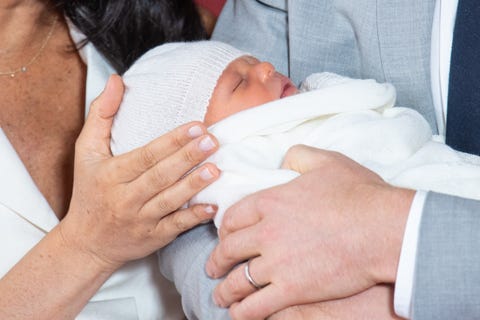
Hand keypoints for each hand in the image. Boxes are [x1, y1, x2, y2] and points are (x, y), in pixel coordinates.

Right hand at [59, 75, 219, 270]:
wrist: (86, 243)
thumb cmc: (89, 190)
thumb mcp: (85, 151)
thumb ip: (101, 114)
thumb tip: (117, 80)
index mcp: (111, 174)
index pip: (145, 155)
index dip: (171, 141)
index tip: (196, 126)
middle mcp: (125, 198)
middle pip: (160, 176)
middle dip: (188, 157)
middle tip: (213, 141)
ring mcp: (140, 220)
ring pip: (170, 201)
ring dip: (194, 185)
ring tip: (216, 169)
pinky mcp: (153, 238)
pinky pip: (175, 227)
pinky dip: (193, 218)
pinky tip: (212, 206)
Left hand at [206, 145, 413, 318]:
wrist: (383, 227)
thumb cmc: (359, 194)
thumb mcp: (326, 161)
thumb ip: (299, 156)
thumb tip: (285, 159)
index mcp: (270, 201)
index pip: (232, 217)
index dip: (224, 230)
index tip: (223, 237)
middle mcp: (266, 232)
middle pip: (229, 249)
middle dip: (217, 261)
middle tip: (213, 268)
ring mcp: (277, 263)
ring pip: (238, 281)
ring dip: (225, 291)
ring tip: (221, 296)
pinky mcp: (292, 289)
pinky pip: (257, 306)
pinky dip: (243, 312)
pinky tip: (239, 314)